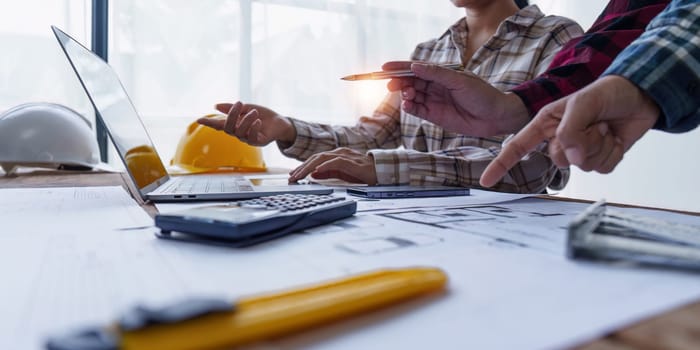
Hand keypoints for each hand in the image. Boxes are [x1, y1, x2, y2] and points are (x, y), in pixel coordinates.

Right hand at [197, 101, 295, 145]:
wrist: (280, 122)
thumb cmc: (263, 115)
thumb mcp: (247, 108)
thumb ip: (232, 108)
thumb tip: (216, 106)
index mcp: (236, 125)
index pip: (219, 125)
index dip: (209, 123)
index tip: (198, 120)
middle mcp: (239, 133)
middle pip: (228, 128)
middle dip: (232, 115)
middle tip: (239, 103)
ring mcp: (248, 139)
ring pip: (240, 132)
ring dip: (246, 120)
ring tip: (254, 111)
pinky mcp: (258, 142)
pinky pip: (252, 137)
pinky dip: (254, 128)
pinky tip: (258, 121)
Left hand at [288, 148, 376, 184]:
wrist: (380, 170)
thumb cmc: (363, 172)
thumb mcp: (341, 174)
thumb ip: (328, 173)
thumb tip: (313, 175)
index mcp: (335, 155)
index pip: (315, 159)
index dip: (303, 166)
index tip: (293, 174)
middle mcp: (338, 152)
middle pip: (315, 158)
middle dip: (302, 168)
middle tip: (292, 177)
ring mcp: (344, 155)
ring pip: (322, 159)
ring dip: (308, 167)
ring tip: (299, 175)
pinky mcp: (350, 161)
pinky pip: (335, 162)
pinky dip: (324, 166)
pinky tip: (316, 172)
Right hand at [383, 61, 528, 136]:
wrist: (495, 116)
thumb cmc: (482, 94)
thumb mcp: (459, 80)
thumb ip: (436, 74)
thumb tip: (415, 66)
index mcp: (441, 73)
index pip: (416, 68)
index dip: (400, 67)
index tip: (384, 68)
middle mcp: (435, 86)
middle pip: (411, 82)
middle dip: (399, 82)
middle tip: (391, 85)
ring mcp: (434, 101)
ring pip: (412, 96)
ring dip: (405, 95)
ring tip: (406, 95)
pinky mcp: (434, 116)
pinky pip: (417, 110)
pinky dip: (409, 107)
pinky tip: (407, 105)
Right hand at [480, 76, 659, 187]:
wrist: (640, 95)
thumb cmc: (607, 91)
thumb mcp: (582, 102)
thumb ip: (571, 129)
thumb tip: (572, 157)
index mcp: (546, 123)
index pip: (517, 146)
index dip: (500, 164)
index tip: (485, 181)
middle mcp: (560, 139)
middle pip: (559, 159)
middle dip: (580, 143)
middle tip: (595, 123)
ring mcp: (581, 151)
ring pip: (583, 166)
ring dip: (600, 146)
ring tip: (605, 126)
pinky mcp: (600, 158)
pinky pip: (602, 168)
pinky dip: (612, 153)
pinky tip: (615, 137)